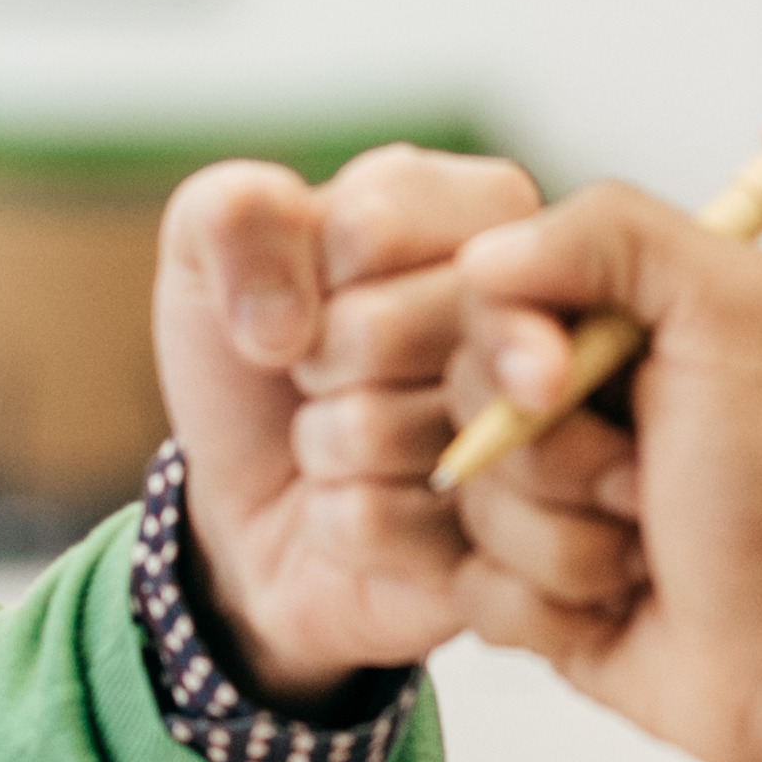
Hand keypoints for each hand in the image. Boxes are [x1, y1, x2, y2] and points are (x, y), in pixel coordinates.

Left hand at [158, 142, 547, 700]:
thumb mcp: (216, 255)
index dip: (310, 276)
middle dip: (319, 364)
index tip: (326, 293)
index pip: (369, 226)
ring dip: (325, 444)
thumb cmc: (266, 359)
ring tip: (355, 441)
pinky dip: (336, 520)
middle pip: (379, 331)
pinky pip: (373, 522)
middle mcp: (545, 315)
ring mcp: (545, 441)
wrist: (270, 502)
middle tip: (336, 375)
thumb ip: (234, 215)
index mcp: (489, 213)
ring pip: (376, 431)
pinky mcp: (521, 548)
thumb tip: (283, 322)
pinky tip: (369, 508)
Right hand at [441, 186, 761, 761]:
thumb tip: (482, 256)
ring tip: (650, 552)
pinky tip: (619, 612)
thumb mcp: (733, 313)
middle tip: (648, 484)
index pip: (484, 294)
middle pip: (461, 403)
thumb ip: (613, 234)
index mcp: (617, 318)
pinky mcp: (527, 587)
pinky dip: (546, 608)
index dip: (508, 347)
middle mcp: (576, 400)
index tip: (558, 382)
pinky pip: (467, 590)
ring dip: (563, 543)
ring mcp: (547, 497)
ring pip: (465, 506)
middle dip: (556, 459)